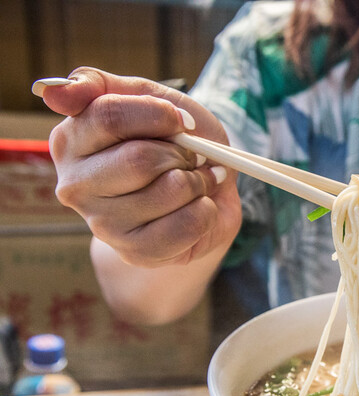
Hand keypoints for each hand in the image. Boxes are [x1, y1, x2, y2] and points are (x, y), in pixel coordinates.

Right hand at [36, 67, 241, 266]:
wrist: (203, 191)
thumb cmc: (171, 141)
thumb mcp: (146, 98)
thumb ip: (101, 85)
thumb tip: (55, 93)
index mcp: (70, 140)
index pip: (109, 116)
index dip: (160, 115)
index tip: (182, 122)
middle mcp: (76, 185)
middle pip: (140, 160)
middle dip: (182, 154)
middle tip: (192, 157)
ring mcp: (103, 224)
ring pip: (170, 190)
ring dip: (199, 181)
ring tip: (197, 181)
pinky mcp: (136, 252)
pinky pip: (188, 225)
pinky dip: (207, 211)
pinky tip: (200, 206)